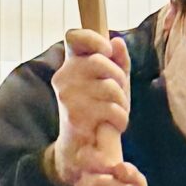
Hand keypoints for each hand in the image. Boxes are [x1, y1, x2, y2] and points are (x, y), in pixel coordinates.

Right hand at [52, 29, 129, 185]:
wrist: (82, 148)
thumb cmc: (98, 110)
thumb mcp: (111, 82)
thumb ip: (117, 61)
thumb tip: (117, 41)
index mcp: (70, 64)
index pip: (73, 37)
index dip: (93, 39)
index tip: (107, 51)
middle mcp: (63, 77)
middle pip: (100, 61)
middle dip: (118, 77)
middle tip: (119, 92)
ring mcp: (67, 96)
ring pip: (109, 86)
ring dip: (122, 102)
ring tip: (117, 112)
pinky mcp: (75, 116)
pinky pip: (109, 109)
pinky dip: (120, 118)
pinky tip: (116, 125)